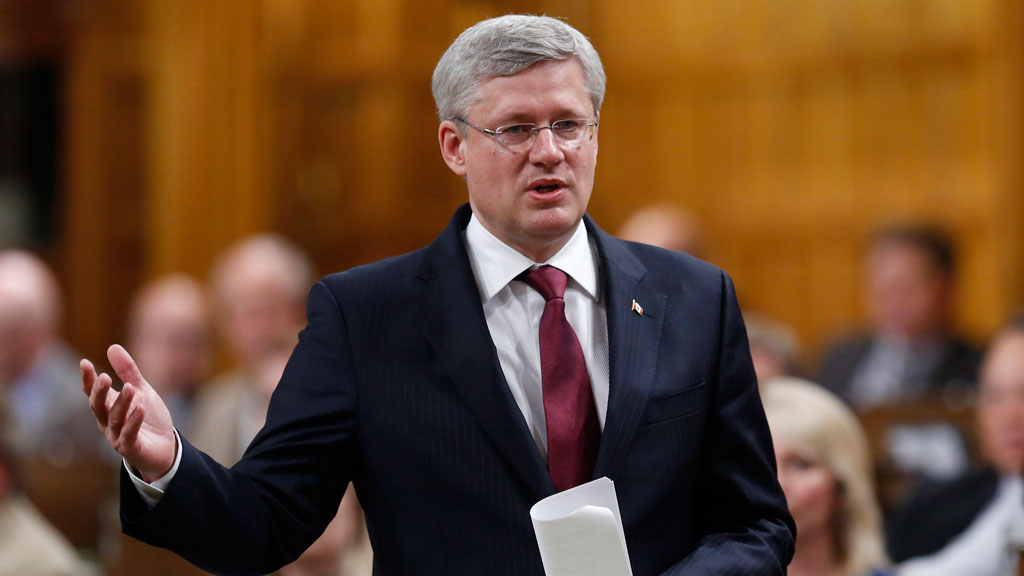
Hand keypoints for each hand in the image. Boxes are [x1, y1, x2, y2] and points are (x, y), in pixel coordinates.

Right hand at [81, 344, 176, 481]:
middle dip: (99, 392)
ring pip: (115, 419)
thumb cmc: (149, 418)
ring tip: (130, 388)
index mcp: (108, 407)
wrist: (165, 446)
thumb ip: (128, 372)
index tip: (85, 363)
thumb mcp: (141, 390)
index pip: (93, 393)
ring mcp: (117, 436)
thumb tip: (112, 347)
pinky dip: (134, 421)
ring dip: (121, 403)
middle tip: (103, 377)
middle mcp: (108, 422)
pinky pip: (129, 434)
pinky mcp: (131, 448)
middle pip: (98, 407)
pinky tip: (140, 408)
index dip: (88, 379)